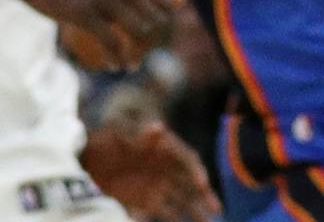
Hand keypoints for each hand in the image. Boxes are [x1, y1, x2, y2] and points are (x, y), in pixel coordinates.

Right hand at [17, 0, 178, 71]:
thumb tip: (182, 2)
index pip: (162, 4)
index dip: (163, 27)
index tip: (155, 42)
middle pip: (154, 20)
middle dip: (151, 43)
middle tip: (141, 57)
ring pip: (137, 31)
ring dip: (136, 54)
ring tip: (131, 65)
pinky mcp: (84, 13)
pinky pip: (111, 41)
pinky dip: (117, 57)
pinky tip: (115, 66)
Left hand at [81, 121, 217, 220]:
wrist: (89, 153)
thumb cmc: (108, 138)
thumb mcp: (122, 130)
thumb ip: (140, 133)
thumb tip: (158, 128)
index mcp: (166, 149)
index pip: (187, 159)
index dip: (196, 171)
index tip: (202, 184)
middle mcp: (167, 169)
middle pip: (191, 183)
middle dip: (204, 197)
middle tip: (217, 211)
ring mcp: (158, 186)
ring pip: (182, 200)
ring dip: (195, 212)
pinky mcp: (146, 200)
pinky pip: (165, 211)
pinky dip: (174, 219)